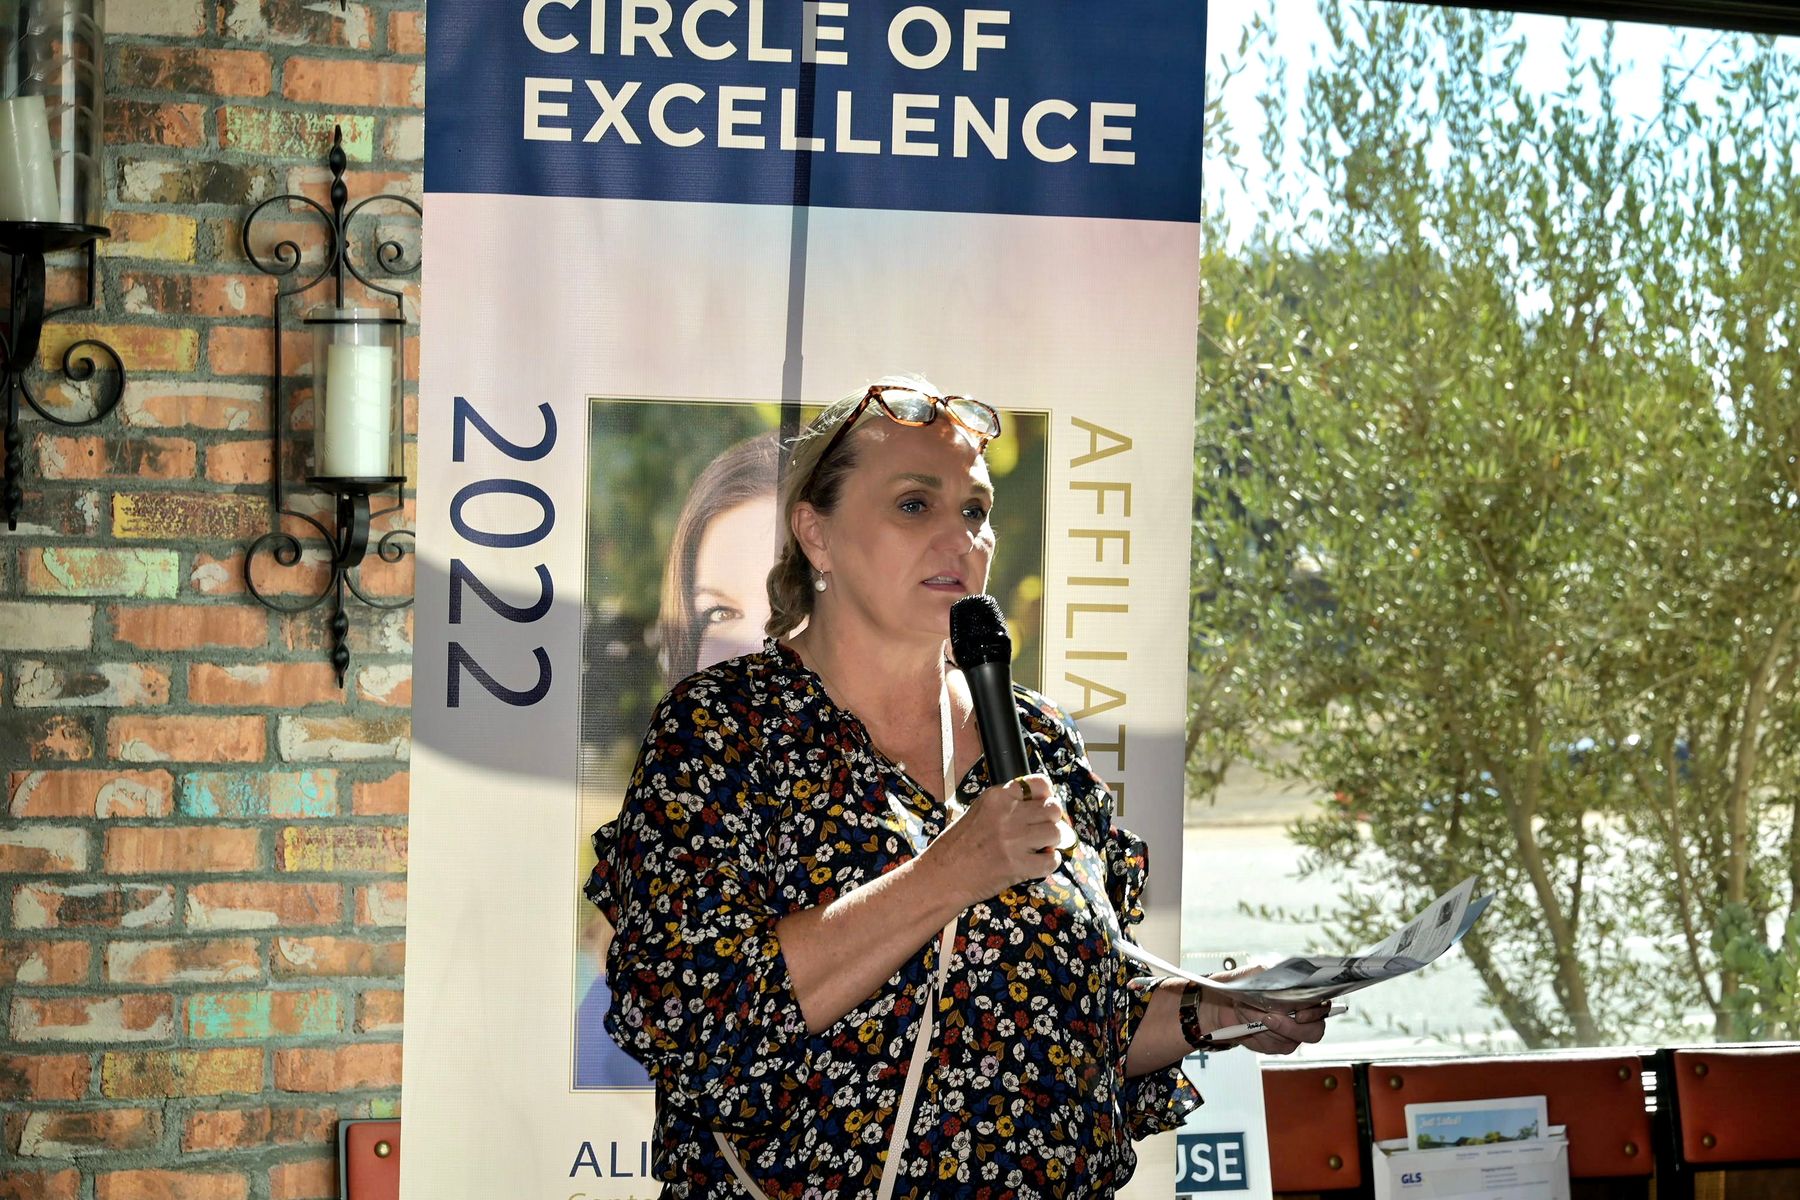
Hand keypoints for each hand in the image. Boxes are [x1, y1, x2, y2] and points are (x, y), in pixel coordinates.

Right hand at [928, 773, 1069, 904]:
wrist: (941, 876)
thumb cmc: (957, 846)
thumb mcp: (979, 811)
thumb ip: (1007, 806)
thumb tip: (1041, 808)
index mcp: (997, 797)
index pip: (1039, 784)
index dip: (1046, 797)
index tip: (1043, 806)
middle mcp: (1007, 814)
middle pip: (1052, 809)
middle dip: (1051, 821)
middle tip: (1042, 831)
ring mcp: (1013, 840)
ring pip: (1056, 833)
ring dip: (1051, 842)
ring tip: (1038, 848)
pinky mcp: (1017, 866)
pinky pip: (1051, 860)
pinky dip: (1049, 863)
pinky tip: (1037, 863)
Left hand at [1194, 966, 1333, 1055]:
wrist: (1224, 1001)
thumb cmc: (1244, 984)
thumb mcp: (1256, 973)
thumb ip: (1272, 978)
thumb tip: (1282, 985)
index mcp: (1305, 996)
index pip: (1322, 1008)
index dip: (1314, 1014)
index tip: (1298, 1014)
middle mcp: (1303, 1018)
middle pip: (1313, 1032)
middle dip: (1289, 1027)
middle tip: (1268, 1019)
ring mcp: (1291, 1034)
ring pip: (1287, 1040)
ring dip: (1261, 1025)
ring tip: (1244, 1008)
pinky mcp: (1275, 1045)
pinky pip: (1271, 1046)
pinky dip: (1255, 1034)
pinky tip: (1244, 1022)